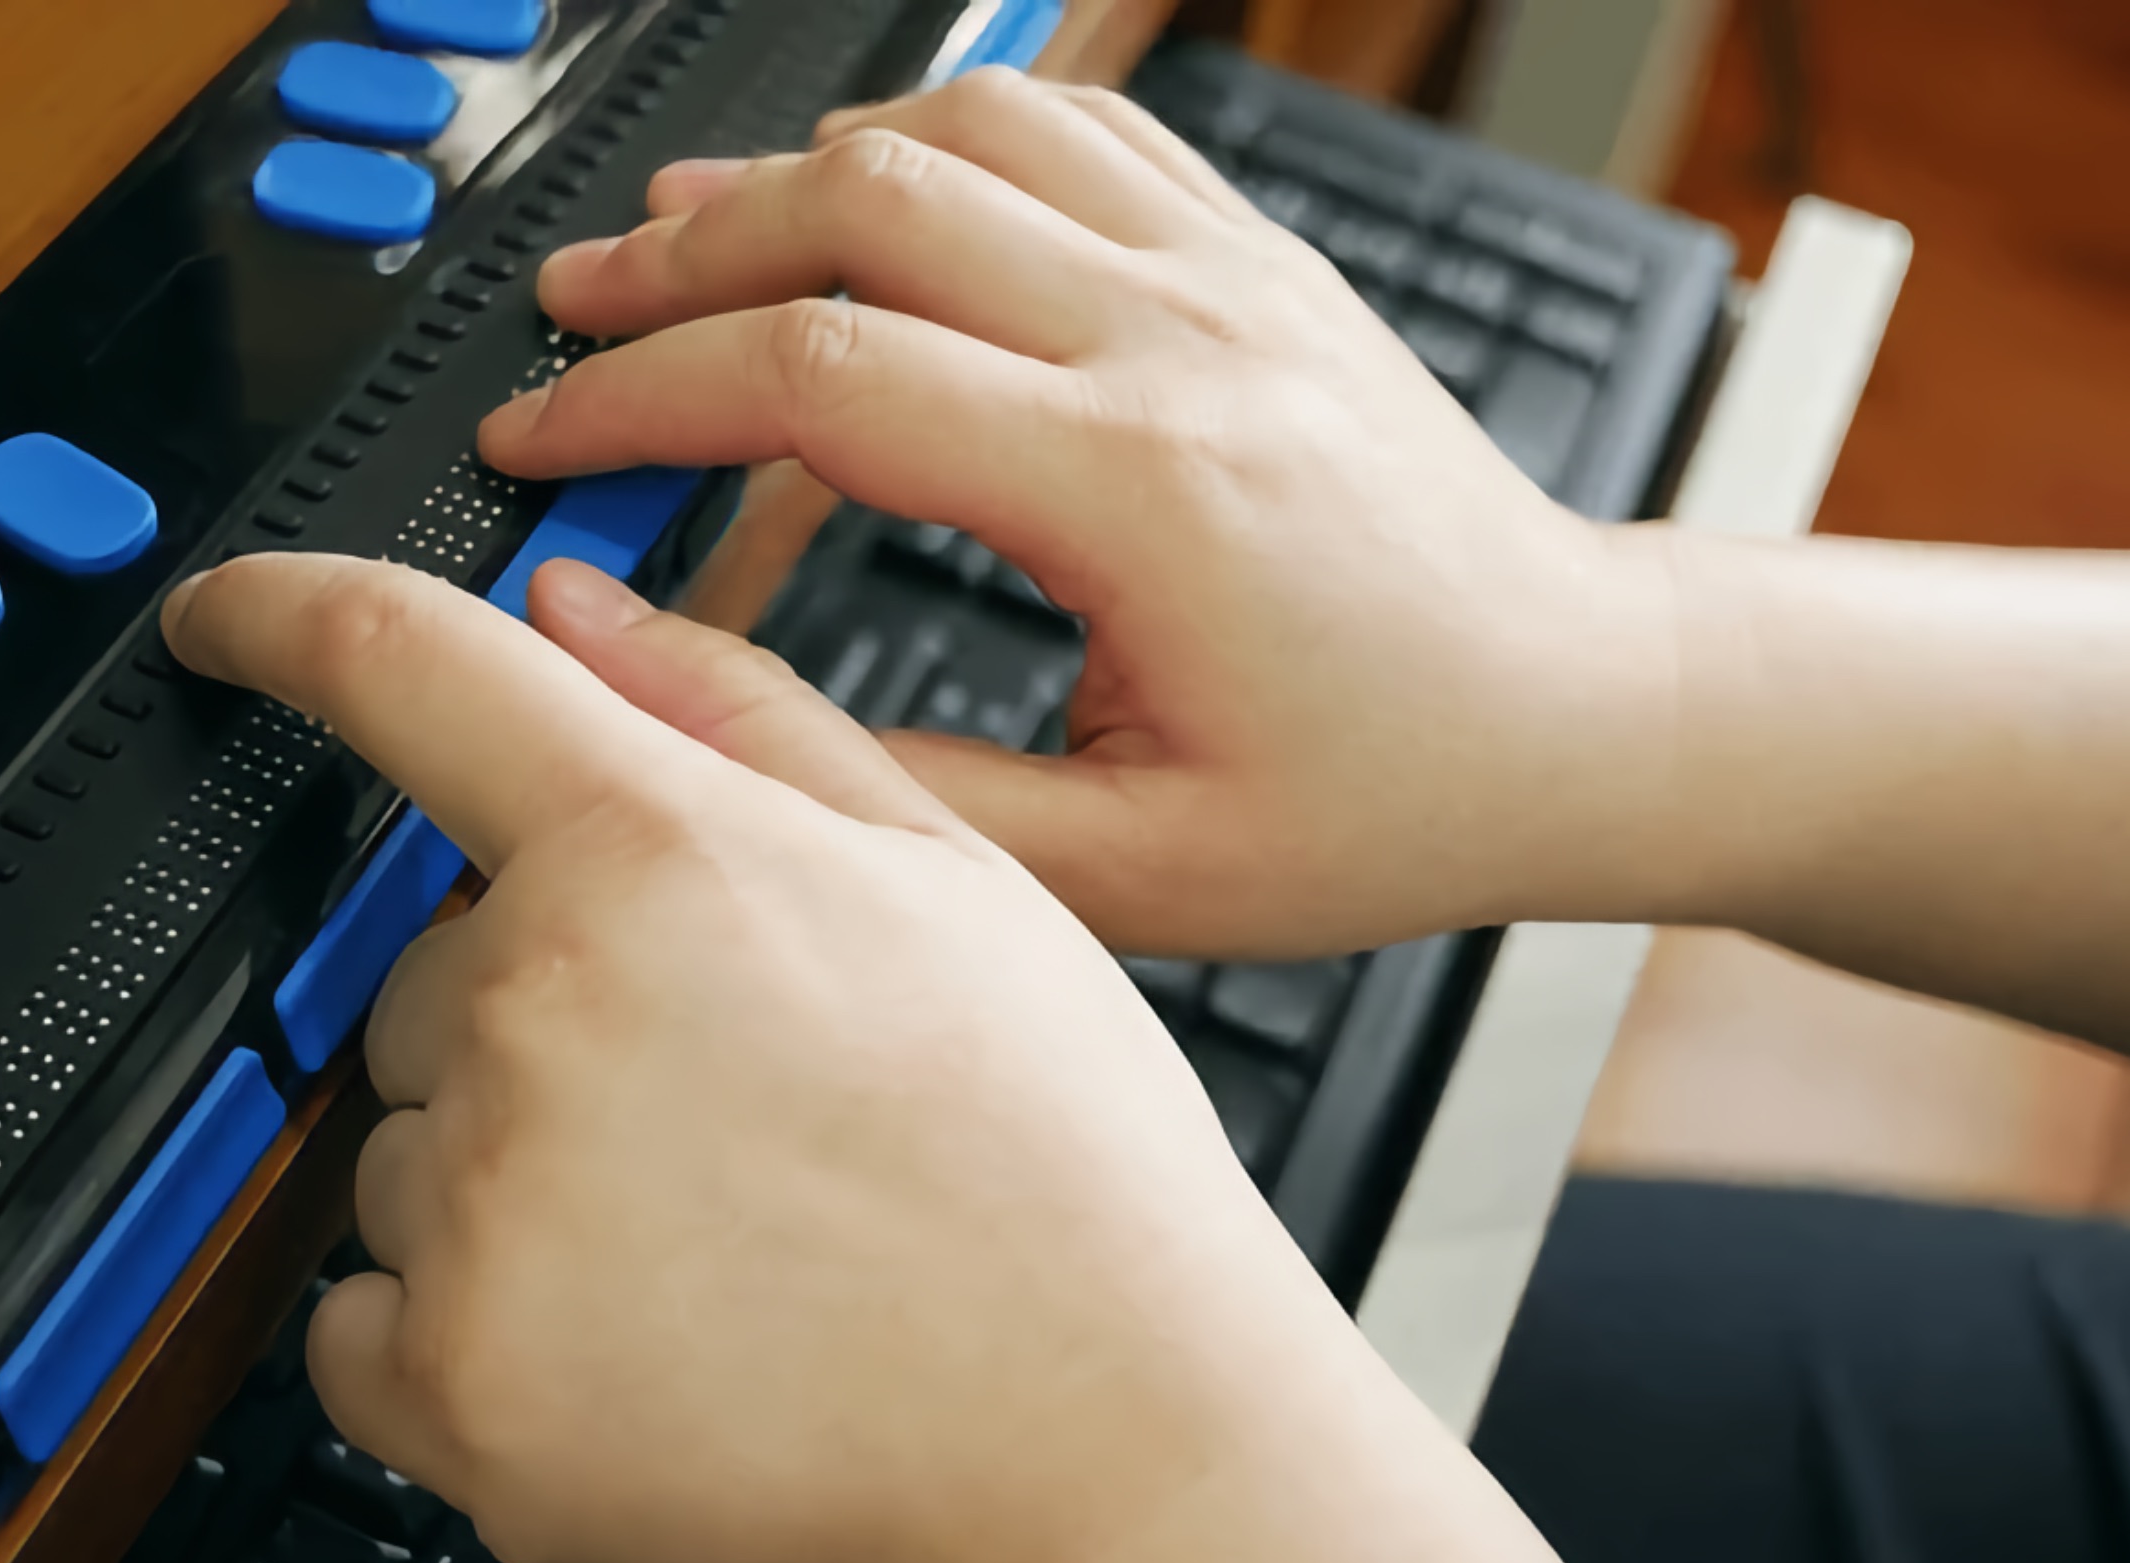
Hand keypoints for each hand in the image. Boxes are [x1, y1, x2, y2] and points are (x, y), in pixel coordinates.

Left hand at [166, 547, 1302, 1562]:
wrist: (1109, 1443)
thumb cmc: (1058, 1171)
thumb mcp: (953, 878)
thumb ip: (733, 713)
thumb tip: (570, 614)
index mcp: (656, 854)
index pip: (398, 665)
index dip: (278, 615)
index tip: (225, 621)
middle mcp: (536, 1008)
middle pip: (420, 974)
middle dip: (527, 1022)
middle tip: (716, 1111)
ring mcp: (480, 1204)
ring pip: (399, 1154)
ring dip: (502, 1187)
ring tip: (709, 1249)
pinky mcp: (451, 1384)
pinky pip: (355, 1325)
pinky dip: (453, 1338)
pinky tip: (631, 1347)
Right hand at [481, 69, 1692, 957]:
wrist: (1582, 707)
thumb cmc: (1395, 796)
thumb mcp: (1133, 870)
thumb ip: (890, 787)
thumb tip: (687, 697)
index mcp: (1142, 492)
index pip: (822, 375)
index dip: (643, 398)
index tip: (546, 445)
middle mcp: (1182, 342)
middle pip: (863, 205)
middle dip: (678, 257)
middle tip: (568, 318)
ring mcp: (1227, 274)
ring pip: (958, 130)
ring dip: (791, 171)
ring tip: (676, 237)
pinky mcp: (1254, 255)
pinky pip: (1071, 124)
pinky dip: (932, 131)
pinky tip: (856, 181)